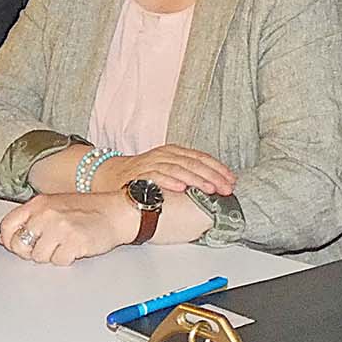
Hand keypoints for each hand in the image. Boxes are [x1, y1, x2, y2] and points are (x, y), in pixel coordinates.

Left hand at [0, 193, 139, 265]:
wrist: (118, 211)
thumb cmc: (89, 210)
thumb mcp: (55, 206)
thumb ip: (31, 219)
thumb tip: (4, 238)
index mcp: (39, 203)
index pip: (7, 226)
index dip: (10, 240)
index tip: (18, 245)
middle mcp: (46, 214)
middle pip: (20, 245)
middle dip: (31, 251)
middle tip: (47, 246)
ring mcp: (59, 228)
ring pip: (39, 257)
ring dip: (51, 255)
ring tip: (65, 243)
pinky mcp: (74, 242)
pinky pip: (58, 262)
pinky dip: (67, 259)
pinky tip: (76, 247)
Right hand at [95, 144, 234, 195]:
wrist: (110, 175)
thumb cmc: (143, 176)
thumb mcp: (168, 169)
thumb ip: (187, 173)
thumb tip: (214, 185)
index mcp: (174, 152)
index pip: (201, 157)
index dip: (218, 168)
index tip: (231, 180)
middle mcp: (164, 155)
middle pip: (193, 163)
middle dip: (212, 176)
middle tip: (226, 188)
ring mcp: (151, 163)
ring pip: (178, 169)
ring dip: (195, 179)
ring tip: (209, 189)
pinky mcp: (139, 174)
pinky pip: (156, 176)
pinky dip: (169, 181)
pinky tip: (181, 188)